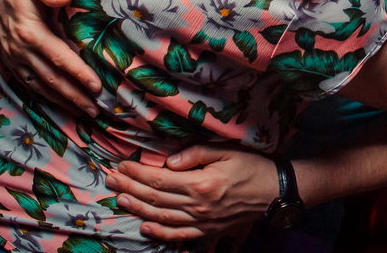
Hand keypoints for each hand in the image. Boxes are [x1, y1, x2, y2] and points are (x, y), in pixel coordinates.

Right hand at [0, 0, 100, 113]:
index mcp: (29, 32)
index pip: (59, 58)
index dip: (78, 73)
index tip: (97, 86)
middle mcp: (20, 50)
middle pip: (52, 79)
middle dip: (75, 96)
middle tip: (97, 110)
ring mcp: (14, 58)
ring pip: (41, 86)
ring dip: (63, 101)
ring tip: (85, 112)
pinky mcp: (11, 61)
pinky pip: (29, 84)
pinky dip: (46, 96)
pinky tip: (60, 103)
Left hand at [105, 147, 276, 240]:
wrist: (274, 191)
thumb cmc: (251, 166)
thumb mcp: (226, 151)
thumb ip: (196, 154)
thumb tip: (167, 161)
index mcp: (202, 183)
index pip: (160, 179)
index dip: (138, 173)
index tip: (122, 165)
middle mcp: (198, 206)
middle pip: (156, 199)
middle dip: (130, 188)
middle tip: (112, 180)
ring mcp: (202, 222)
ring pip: (162, 217)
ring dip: (138, 208)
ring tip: (120, 199)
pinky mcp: (208, 231)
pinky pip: (179, 235)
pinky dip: (160, 233)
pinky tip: (145, 227)